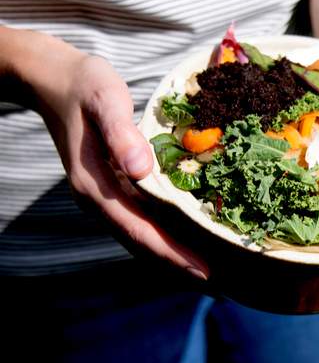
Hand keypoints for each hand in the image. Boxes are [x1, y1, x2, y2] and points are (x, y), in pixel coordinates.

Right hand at [26, 42, 208, 278]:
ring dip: (171, 255)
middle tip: (219, 282)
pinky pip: (140, 221)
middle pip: (140, 241)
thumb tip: (141, 170)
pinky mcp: (111, 188)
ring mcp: (103, 196)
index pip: (138, 229)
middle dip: (177, 264)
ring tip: (209, 271)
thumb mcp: (105, 99)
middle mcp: (97, 198)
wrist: (54, 80)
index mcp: (95, 185)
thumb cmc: (85, 86)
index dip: (171, 252)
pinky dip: (163, 236)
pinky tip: (188, 240)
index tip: (203, 271)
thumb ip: (121, 133)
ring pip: (140, 235)